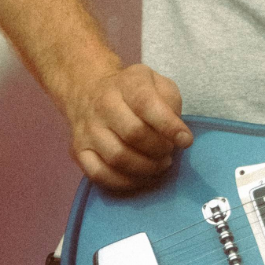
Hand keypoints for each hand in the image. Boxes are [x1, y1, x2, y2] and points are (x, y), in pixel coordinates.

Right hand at [66, 63, 192, 191]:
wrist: (89, 91)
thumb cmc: (132, 90)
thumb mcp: (157, 82)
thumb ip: (171, 101)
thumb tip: (177, 133)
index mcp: (127, 83)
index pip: (146, 104)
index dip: (169, 125)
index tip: (186, 140)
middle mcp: (103, 105)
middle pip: (133, 133)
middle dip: (158, 148)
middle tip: (169, 152)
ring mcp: (88, 130)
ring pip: (117, 157)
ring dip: (145, 168)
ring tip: (160, 165)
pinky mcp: (78, 151)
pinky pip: (99, 175)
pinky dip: (124, 182)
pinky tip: (140, 177)